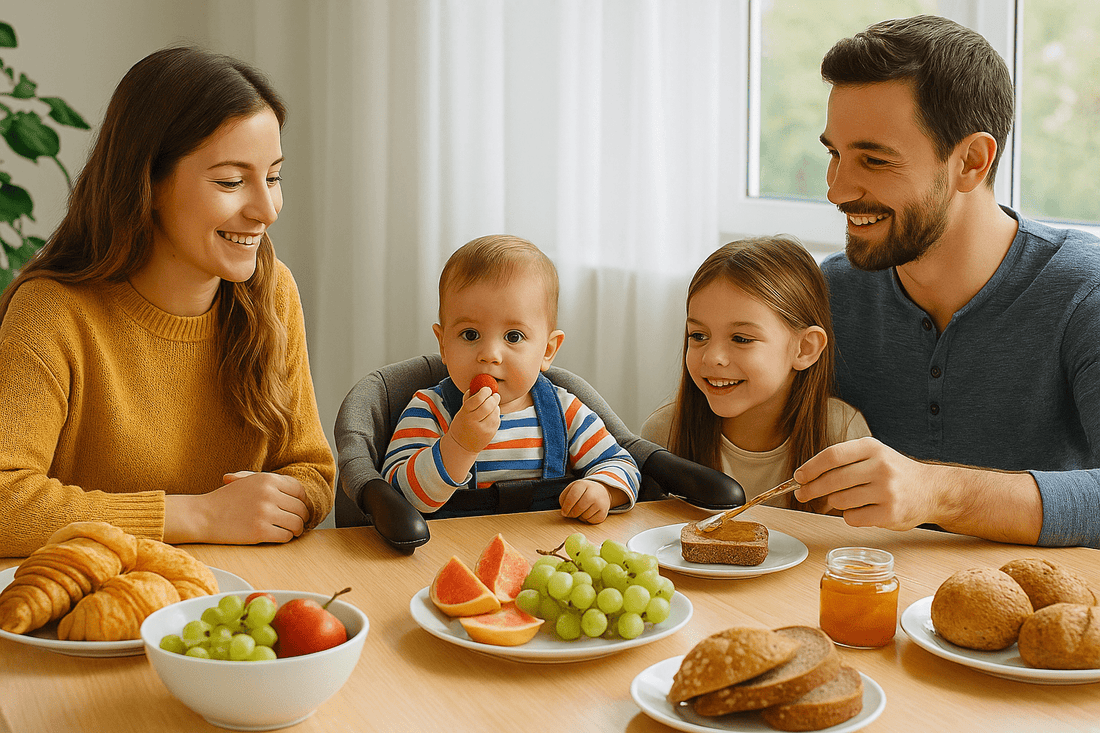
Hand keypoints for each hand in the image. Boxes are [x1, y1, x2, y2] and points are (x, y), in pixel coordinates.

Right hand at [164, 471, 309, 544]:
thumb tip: (296, 492)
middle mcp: (269, 494)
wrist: (203, 515)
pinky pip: (285, 536)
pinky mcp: (260, 532)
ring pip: (296, 523)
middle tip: (298, 523)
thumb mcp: (247, 481)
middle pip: (300, 508)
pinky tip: (278, 536)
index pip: (299, 490)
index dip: (303, 501)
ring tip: (291, 531)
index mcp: (268, 480)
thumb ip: (270, 483)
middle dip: (302, 517)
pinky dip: (285, 538)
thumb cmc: (225, 500)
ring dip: (296, 530)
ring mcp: (265, 513)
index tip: (300, 508)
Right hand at [445, 386, 500, 454]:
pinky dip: (496, 414)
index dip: (484, 392)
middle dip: (493, 398)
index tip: (487, 389)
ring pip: (495, 412)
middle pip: (488, 406)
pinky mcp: (490, 434)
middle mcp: (474, 422)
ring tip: (492, 405)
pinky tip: (492, 415)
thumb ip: (469, 399)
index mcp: (465, 414)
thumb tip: (478, 384)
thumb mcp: (461, 411)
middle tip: (494, 395)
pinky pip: (497, 419)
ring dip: (496, 406)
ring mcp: (483, 429)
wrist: (462, 445)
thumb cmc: (462, 423)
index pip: (477, 399)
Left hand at [559, 479, 611, 523]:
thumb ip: (564, 499)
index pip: (572, 497)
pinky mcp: (604, 511)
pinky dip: (588, 520)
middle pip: (579, 508)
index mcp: (582, 484)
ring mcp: (600, 502)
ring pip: (585, 516)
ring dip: (580, 516)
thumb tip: (565, 512)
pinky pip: (591, 521)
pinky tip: (589, 513)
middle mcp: (593, 492)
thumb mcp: (572, 489)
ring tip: (582, 510)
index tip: (564, 512)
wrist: (600, 492)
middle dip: (573, 513)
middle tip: (572, 513)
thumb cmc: (583, 492)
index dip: (566, 507)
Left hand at [792, 437, 935, 530]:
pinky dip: (849, 516)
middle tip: (802, 494)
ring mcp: (886, 490)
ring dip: (834, 503)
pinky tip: (861, 510)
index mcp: (872, 448)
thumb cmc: (894, 473)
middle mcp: (880, 466)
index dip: (810, 467)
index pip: (832, 455)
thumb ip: (843, 462)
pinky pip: (852, 518)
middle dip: (811, 489)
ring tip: (845, 499)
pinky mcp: (889, 513)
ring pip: (839, 500)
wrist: (931, 491)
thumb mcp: (873, 456)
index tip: (798, 477)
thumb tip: (805, 478)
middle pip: (832, 480)